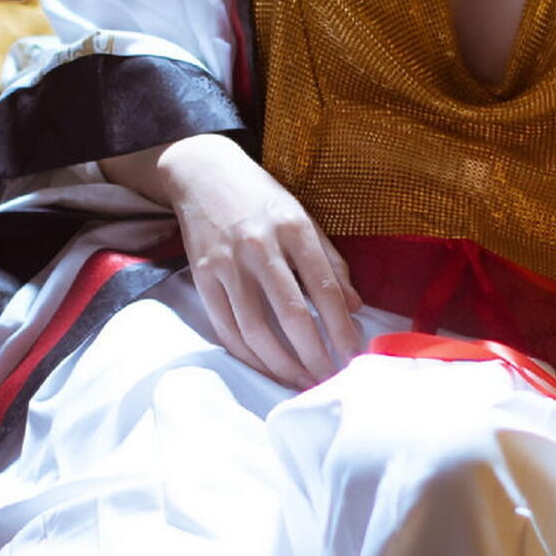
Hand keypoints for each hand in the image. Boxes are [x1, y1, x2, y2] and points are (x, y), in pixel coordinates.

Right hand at [108, 132, 362, 387]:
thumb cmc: (261, 199)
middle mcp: (259, 246)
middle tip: (328, 379)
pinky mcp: (201, 277)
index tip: (354, 355)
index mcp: (293, 228)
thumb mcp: (303, 218)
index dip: (342, 328)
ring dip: (281, 364)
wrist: (203, 175)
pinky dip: (248, 354)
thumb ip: (330, 262)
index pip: (324, 288)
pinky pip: (226, 327)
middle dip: (314, 355)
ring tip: (300, 380)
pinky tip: (266, 366)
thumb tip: (354, 306)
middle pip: (291, 314)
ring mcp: (227, 264)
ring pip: (255, 329)